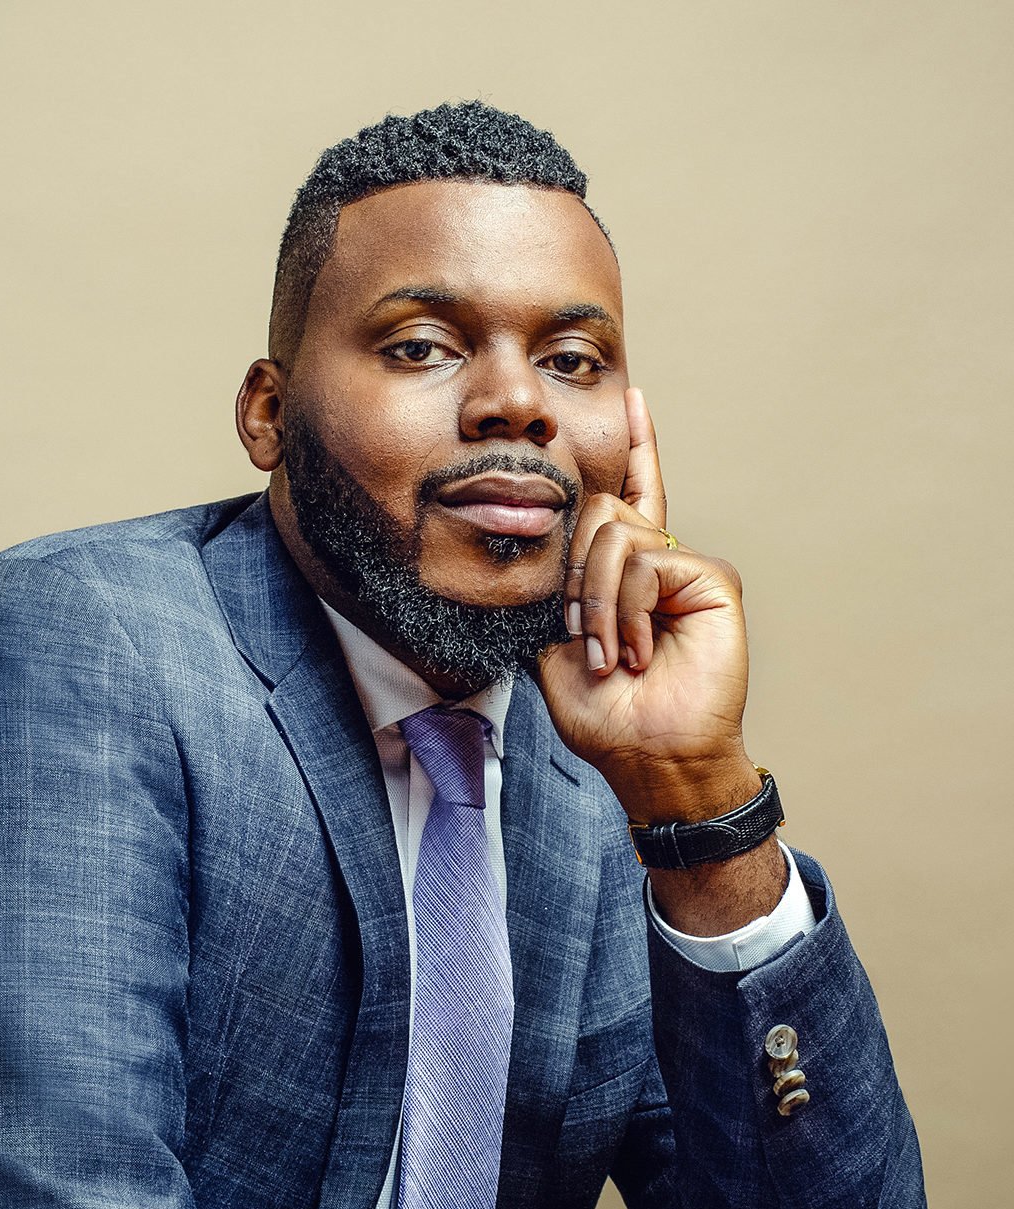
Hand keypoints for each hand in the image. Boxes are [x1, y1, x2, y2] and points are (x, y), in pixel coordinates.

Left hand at [537, 387, 755, 825]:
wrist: (649, 757)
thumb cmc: (606, 716)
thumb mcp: (555, 648)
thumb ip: (559, 590)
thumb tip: (551, 543)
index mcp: (625, 575)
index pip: (627, 499)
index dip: (632, 448)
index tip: (629, 396)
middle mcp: (660, 562)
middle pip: (600, 511)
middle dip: (575, 578)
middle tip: (584, 638)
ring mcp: (688, 568)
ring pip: (615, 534)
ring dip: (597, 602)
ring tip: (611, 653)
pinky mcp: (712, 578)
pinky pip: (647, 560)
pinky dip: (628, 609)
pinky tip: (637, 650)